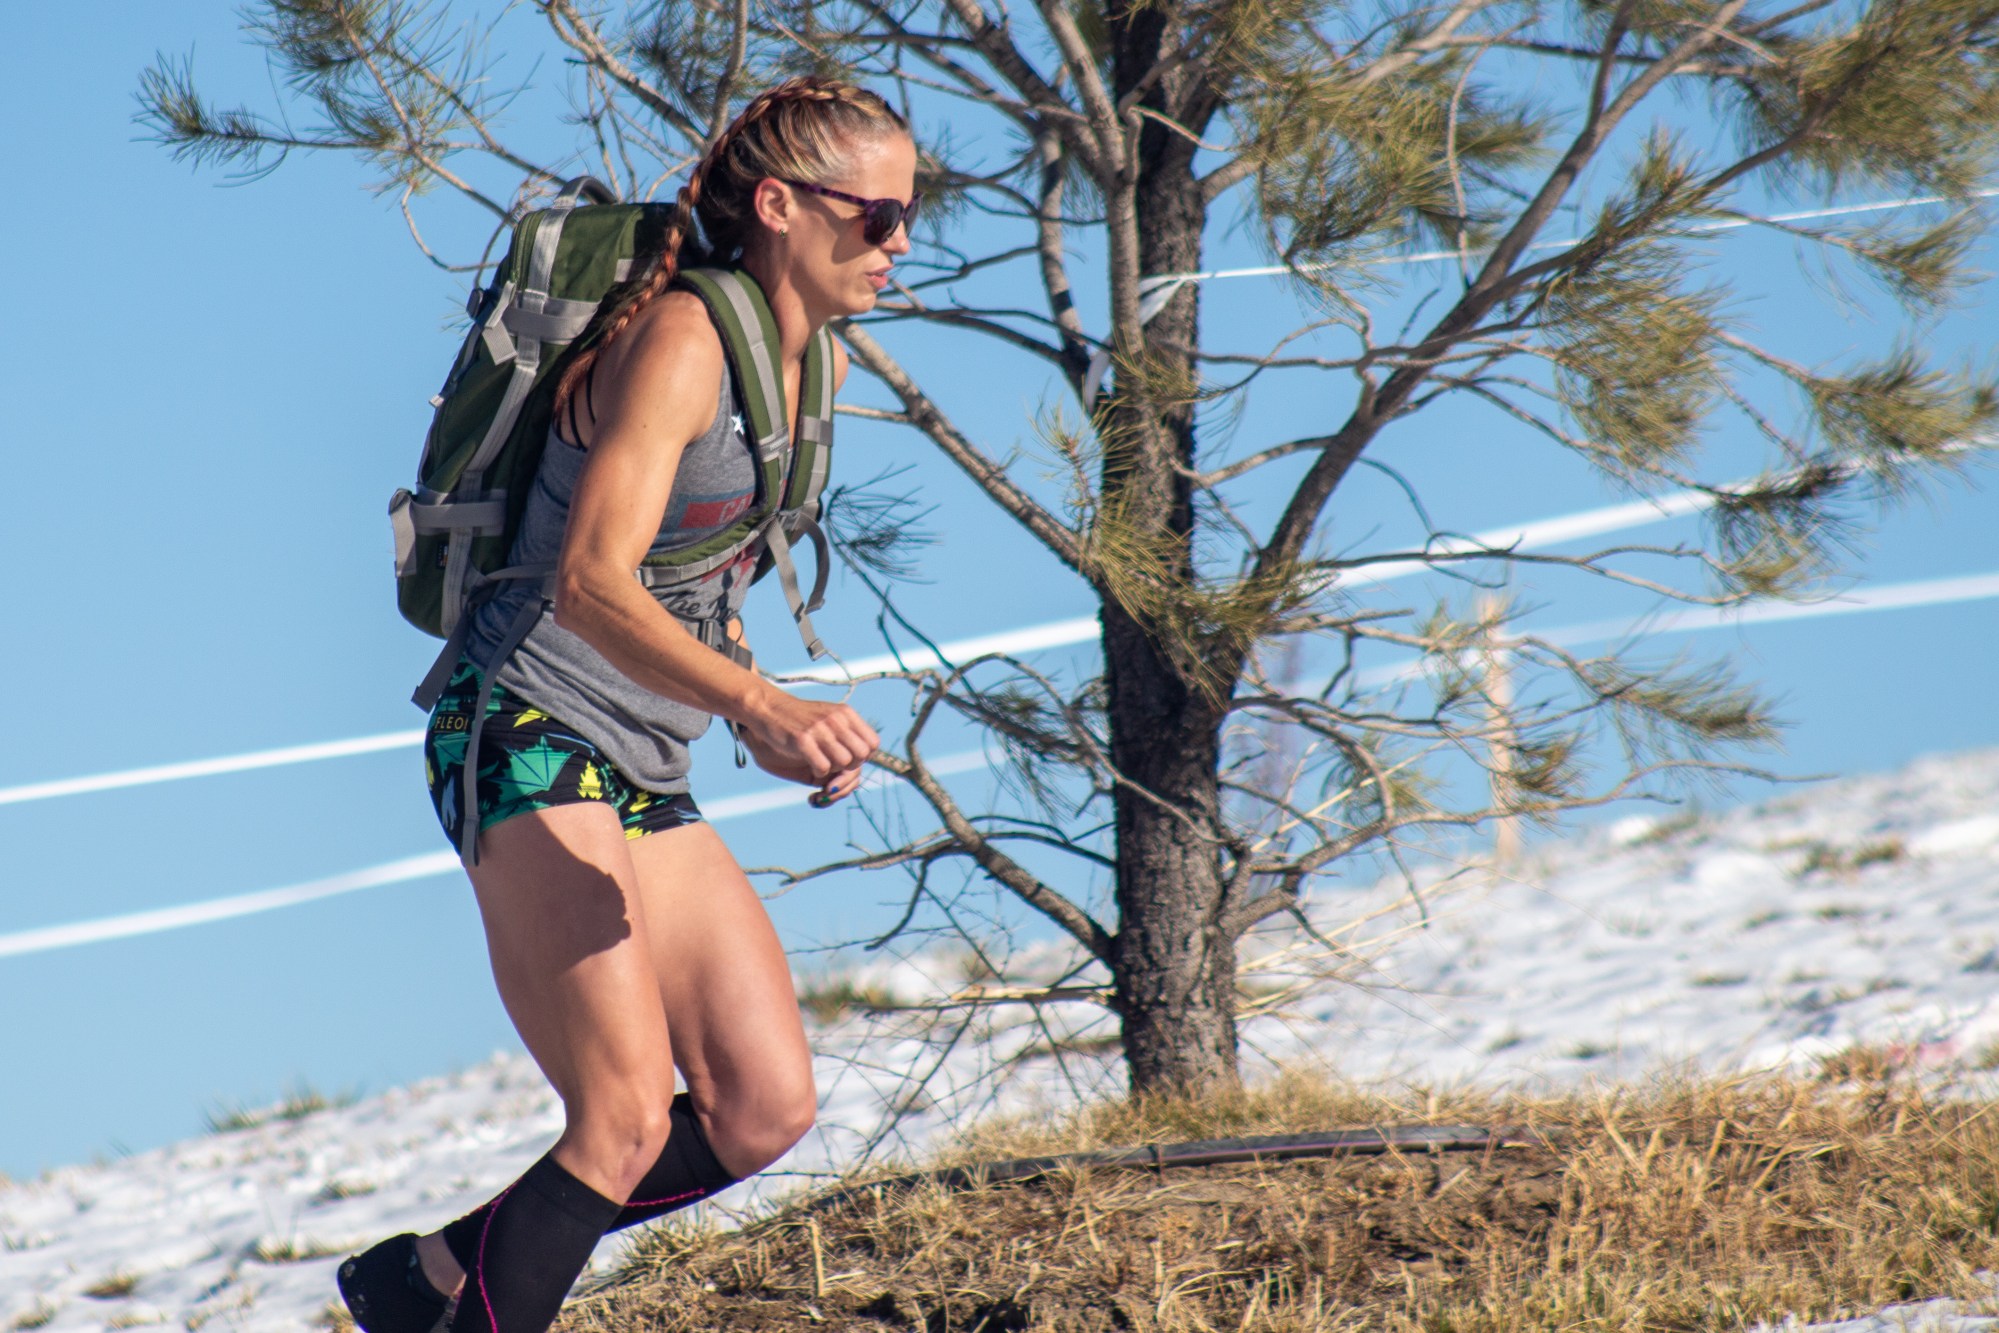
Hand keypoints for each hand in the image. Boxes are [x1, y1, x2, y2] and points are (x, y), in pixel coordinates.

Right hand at [737, 692, 877, 805]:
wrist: (768, 708)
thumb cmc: (801, 718)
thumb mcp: (830, 716)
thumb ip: (848, 731)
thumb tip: (868, 754)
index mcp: (846, 713)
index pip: (873, 743)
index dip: (864, 756)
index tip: (849, 757)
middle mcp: (836, 719)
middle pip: (862, 755)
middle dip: (851, 765)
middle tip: (835, 763)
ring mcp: (820, 729)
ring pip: (845, 762)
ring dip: (834, 769)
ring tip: (822, 762)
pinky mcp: (802, 740)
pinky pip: (824, 768)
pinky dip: (818, 772)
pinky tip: (810, 764)